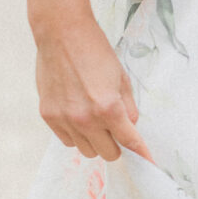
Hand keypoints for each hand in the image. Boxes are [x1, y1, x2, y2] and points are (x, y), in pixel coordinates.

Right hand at [32, 0, 153, 163]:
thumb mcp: (121, 78)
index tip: (149, 165)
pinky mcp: (48, 117)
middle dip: (115, 143)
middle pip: (108, 154)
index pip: (130, 142)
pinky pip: (67, 141)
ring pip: (86, 151)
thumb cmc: (95, 51)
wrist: (61, 33)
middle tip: (113, 125)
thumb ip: (128, 108)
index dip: (142, 154)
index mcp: (108, 108)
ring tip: (91, 115)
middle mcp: (85, 119)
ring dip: (94, 140)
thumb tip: (130, 128)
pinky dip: (75, 134)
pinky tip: (76, 113)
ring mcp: (65, 120)